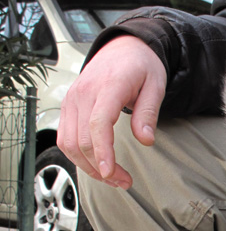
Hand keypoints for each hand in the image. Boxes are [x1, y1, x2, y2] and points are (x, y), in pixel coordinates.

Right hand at [57, 36, 166, 188]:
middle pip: (83, 139)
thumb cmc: (140, 67)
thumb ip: (148, 113)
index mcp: (108, 86)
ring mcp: (73, 99)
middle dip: (101, 168)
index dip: (102, 151)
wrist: (123, 48)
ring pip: (70, 143)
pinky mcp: (69, 106)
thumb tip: (146, 139)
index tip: (109, 172)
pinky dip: (78, 157)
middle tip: (124, 182)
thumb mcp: (155, 86)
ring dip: (88, 167)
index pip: (98, 123)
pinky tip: (96, 166)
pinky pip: (65, 138)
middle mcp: (84, 92)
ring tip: (112, 178)